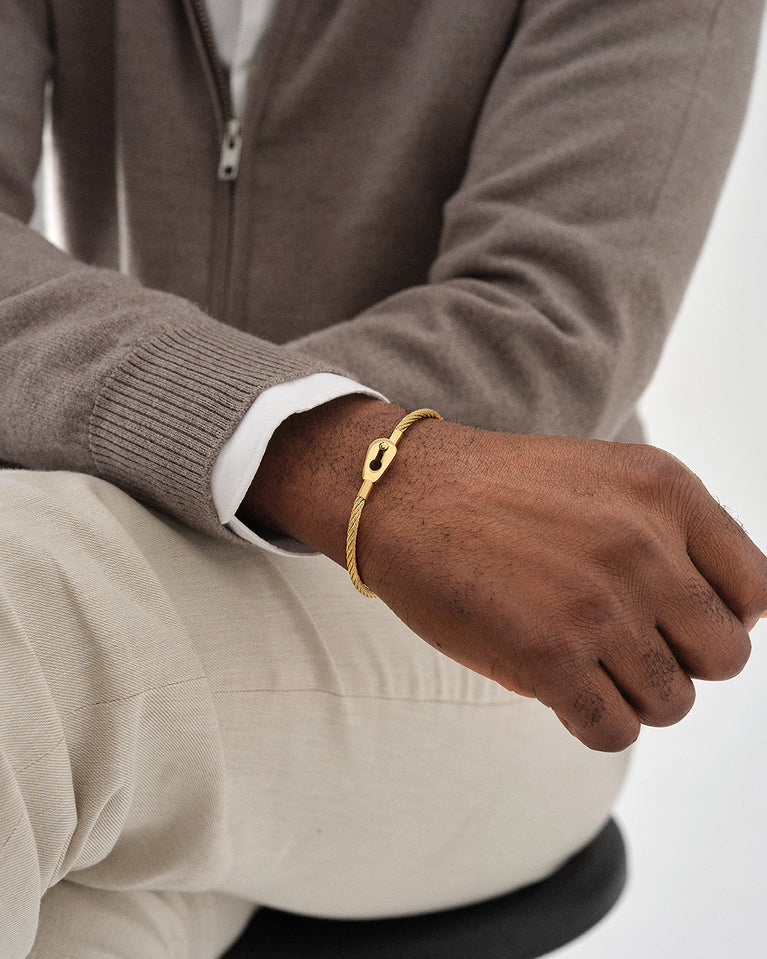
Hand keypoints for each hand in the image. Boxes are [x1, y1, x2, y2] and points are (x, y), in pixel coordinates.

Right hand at [245, 398, 766, 751]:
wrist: (401, 491)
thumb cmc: (495, 492)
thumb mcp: (603, 480)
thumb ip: (669, 535)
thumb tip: (714, 622)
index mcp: (668, 491)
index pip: (754, 593)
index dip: (715, 619)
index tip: (671, 622)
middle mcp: (646, 545)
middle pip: (723, 657)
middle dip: (676, 662)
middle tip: (622, 648)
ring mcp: (599, 603)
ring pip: (672, 702)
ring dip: (630, 695)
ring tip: (581, 664)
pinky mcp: (550, 656)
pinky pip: (614, 730)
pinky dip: (593, 721)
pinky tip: (557, 688)